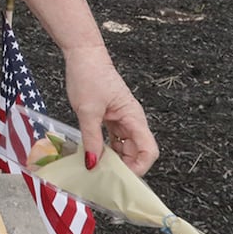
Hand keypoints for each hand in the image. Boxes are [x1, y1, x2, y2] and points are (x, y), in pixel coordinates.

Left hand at [64, 48, 157, 175]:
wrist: (83, 55)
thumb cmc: (89, 76)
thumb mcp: (88, 111)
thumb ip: (91, 139)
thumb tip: (93, 163)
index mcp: (133, 117)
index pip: (148, 150)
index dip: (139, 167)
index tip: (121, 178)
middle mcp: (132, 120)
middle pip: (138, 152)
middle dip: (125, 167)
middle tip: (105, 178)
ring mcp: (122, 119)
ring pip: (125, 147)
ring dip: (114, 160)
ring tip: (97, 170)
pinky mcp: (111, 117)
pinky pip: (114, 139)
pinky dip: (106, 149)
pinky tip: (94, 155)